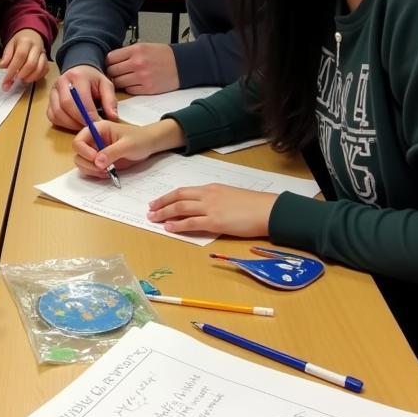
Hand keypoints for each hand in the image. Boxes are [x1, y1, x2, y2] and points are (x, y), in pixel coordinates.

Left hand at [0, 28, 47, 89]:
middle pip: (31, 64)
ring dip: (30, 77)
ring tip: (23, 80)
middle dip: (22, 75)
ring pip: (40, 68)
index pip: (20, 56)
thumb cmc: (20, 42)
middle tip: (15, 80)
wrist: (32, 35)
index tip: (6, 80)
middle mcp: (36, 47)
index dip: (13, 70)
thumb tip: (3, 66)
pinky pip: (45, 70)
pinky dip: (38, 77)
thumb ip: (7, 55)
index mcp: (25, 42)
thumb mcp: (10, 44)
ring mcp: (43, 54)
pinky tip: (30, 78)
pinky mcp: (47, 60)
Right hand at [47, 65, 117, 130]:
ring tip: (82, 127)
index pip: (81, 97)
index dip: (89, 114)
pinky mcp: (49, 101)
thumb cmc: (93, 80)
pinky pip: (52, 115)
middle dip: (79, 120)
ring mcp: (53, 91)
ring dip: (70, 124)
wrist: (79, 71)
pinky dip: (62, 123)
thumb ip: (110, 100)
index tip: (97, 124)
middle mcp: (61, 82)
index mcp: (77, 76)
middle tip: (90, 128)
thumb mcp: (106, 85)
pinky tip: (73, 124)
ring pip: (56, 112)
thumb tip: (113, 117)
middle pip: (66, 104)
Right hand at [72, 118, 183, 176]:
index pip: (79, 140)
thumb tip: (97, 162)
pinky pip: (90, 169)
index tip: (96, 159)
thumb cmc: (139, 139)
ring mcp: (95, 151)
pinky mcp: (99, 161)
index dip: (84, 151)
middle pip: (78, 153)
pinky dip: (96, 174)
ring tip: (107, 172)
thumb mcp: (127, 145)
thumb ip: (112, 152)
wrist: (149, 145)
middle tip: (103, 169)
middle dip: (88, 164)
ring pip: (81, 163)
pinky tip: (108, 173)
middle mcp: (93, 140)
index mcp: (97, 129)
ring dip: (91, 170)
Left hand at [105, 42, 178, 94]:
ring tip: (126, 78)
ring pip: (119, 83)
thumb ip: (128, 53)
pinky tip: (134, 83)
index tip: (111, 65)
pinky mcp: (147, 89)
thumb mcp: (144, 46)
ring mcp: (142, 77)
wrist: (182, 65)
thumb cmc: (164, 55)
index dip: (109, 62)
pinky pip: (129, 90)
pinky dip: (129, 88)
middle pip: (112, 71)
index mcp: (136, 50)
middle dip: (112, 73)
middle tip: (117, 73)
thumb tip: (111, 61)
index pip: (110, 58)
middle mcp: (138, 63)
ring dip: (120, 82)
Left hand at [147, 183, 276, 238]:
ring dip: (164, 213)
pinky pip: (191, 223)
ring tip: (153, 219)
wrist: (268, 210)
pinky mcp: (215, 222)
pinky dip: (178, 225)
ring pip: (181, 208)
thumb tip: (204, 207)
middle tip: (150, 209)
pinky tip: (169, 228)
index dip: (168, 196)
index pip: (184, 191)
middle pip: (178, 197)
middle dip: (161, 203)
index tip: (157, 201)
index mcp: (212, 188)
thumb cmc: (253, 205)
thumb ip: (215, 200)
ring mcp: (210, 208)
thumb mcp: (230, 196)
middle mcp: (208, 195)